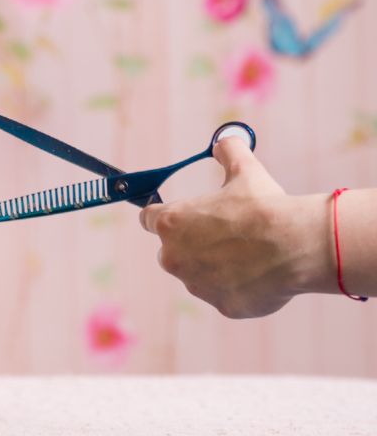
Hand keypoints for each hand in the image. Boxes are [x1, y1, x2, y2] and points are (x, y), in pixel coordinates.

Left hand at [140, 137, 332, 317]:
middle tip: (222, 234)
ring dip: (213, 265)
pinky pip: (224, 293)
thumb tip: (225, 140)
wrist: (297, 245)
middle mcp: (174, 257)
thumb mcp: (245, 171)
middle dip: (190, 243)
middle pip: (170, 250)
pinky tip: (259, 272)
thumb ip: (228, 152)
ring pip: (196, 274)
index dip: (164, 215)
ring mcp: (196, 284)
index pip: (148, 219)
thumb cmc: (265, 207)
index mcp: (170, 223)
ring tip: (246, 253)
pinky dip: (236, 286)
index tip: (180, 215)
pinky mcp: (221, 305)